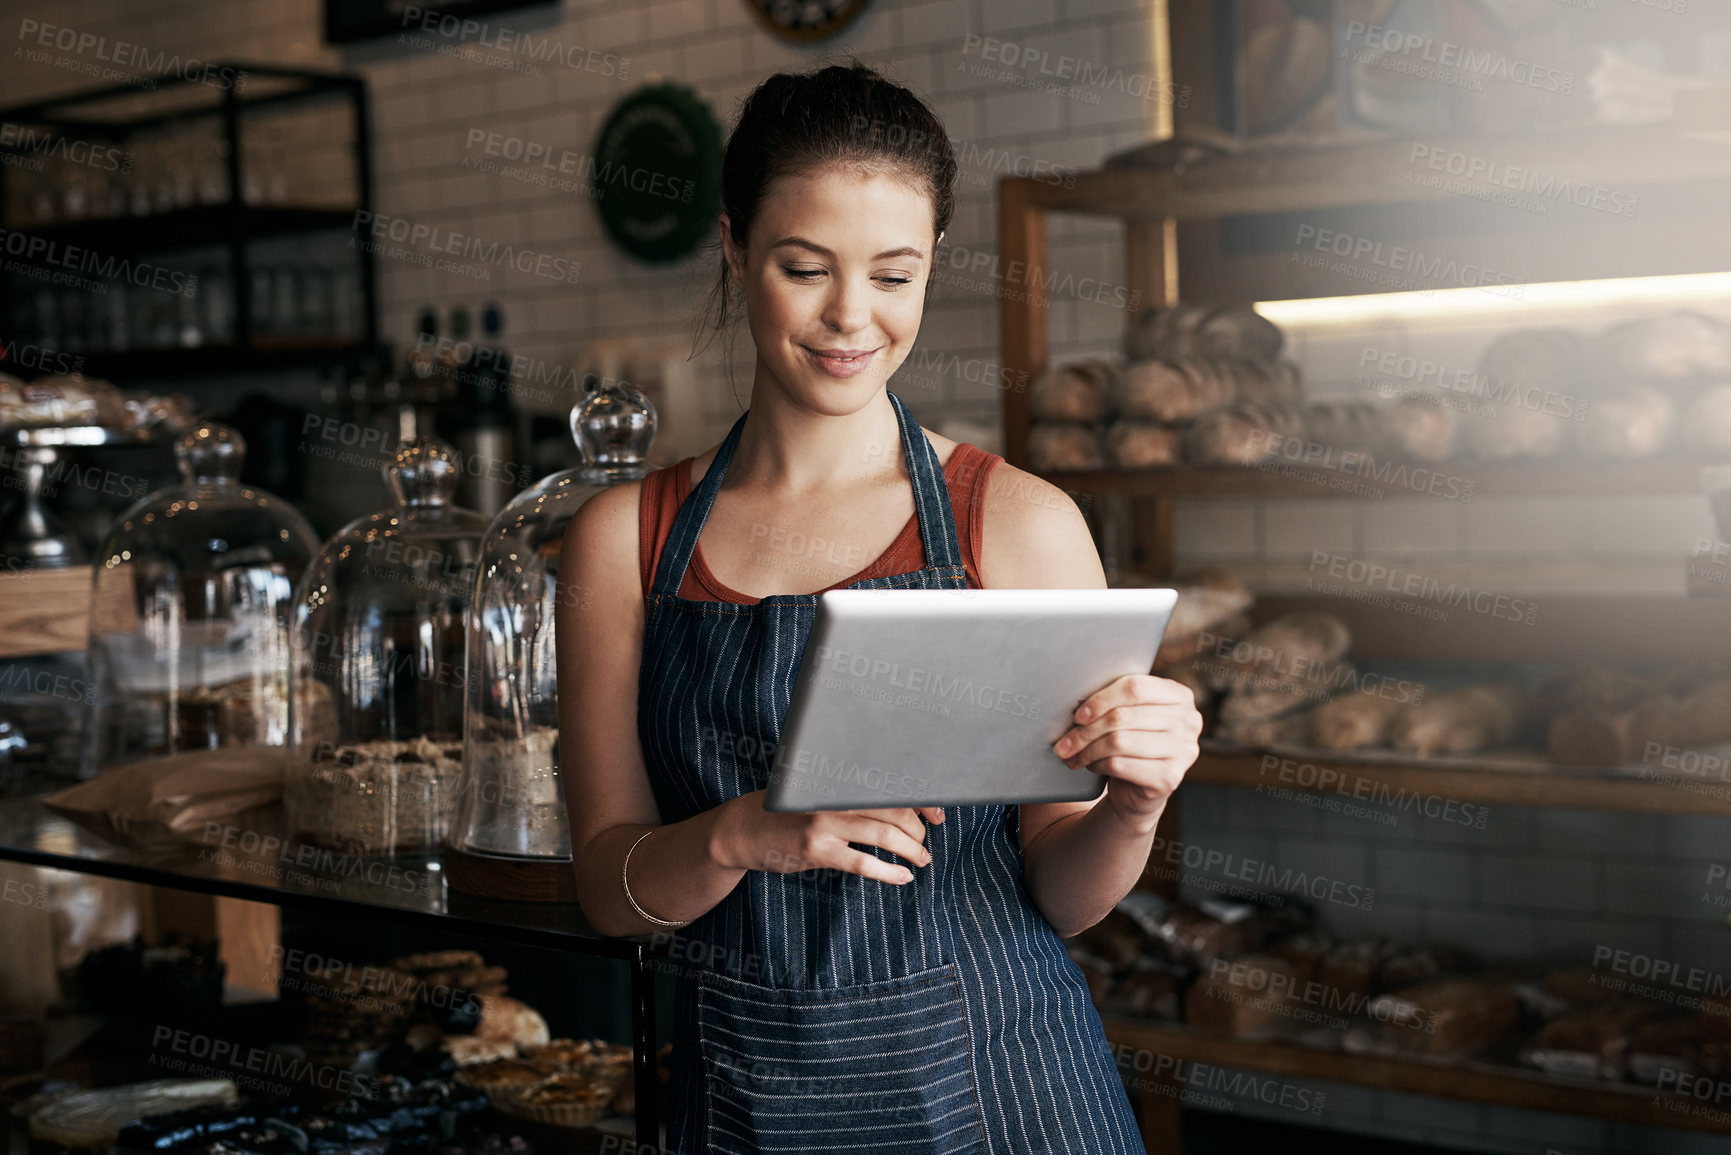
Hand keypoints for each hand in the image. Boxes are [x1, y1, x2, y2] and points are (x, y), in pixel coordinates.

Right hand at [709, 791, 944, 885]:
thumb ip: (850, 793)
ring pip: (884, 835)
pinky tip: (902, 878)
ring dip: (911, 850)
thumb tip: (899, 803)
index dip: (922, 800)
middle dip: (920, 829)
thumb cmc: (786, 810)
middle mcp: (834, 794)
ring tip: (922, 860)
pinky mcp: (817, 850)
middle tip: (927, 842)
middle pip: (895, 809)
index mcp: (838, 776)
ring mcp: (825, 822)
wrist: (742, 829)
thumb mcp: (817, 790)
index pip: (891, 784)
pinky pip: (862, 863)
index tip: (938, 814)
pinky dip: (888, 872)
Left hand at [1051, 674, 1201, 822]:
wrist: (1139, 789)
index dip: (1101, 699)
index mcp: (1179, 696)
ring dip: (1087, 749)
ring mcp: (1183, 751)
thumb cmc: (1131, 741)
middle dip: (1085, 730)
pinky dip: (1098, 765)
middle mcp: (1188, 721)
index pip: (1135, 687)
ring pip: (1118, 741)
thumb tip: (1076, 704)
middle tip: (1063, 742)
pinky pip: (1120, 765)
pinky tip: (1091, 765)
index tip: (1078, 715)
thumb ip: (1116, 701)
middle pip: (1122, 716)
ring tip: (1072, 754)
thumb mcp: (1129, 715)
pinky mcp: (1170, 778)